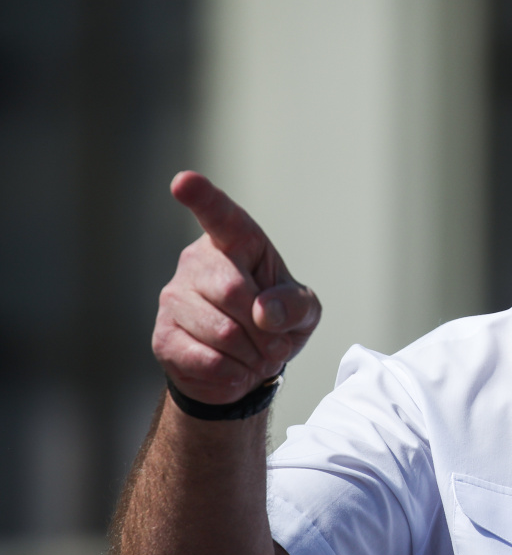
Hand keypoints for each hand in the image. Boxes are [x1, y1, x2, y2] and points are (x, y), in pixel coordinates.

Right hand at [152, 171, 320, 405]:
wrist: (247, 367)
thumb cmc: (276, 323)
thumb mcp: (304, 311)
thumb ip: (294, 304)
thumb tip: (264, 311)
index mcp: (236, 243)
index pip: (219, 215)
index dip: (202, 197)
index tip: (184, 181)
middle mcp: (197, 262)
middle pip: (232, 290)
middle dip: (265, 328)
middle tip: (276, 345)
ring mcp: (174, 298)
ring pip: (221, 331)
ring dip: (252, 354)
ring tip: (257, 356)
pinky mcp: (163, 336)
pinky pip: (205, 359)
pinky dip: (233, 373)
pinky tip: (236, 369)